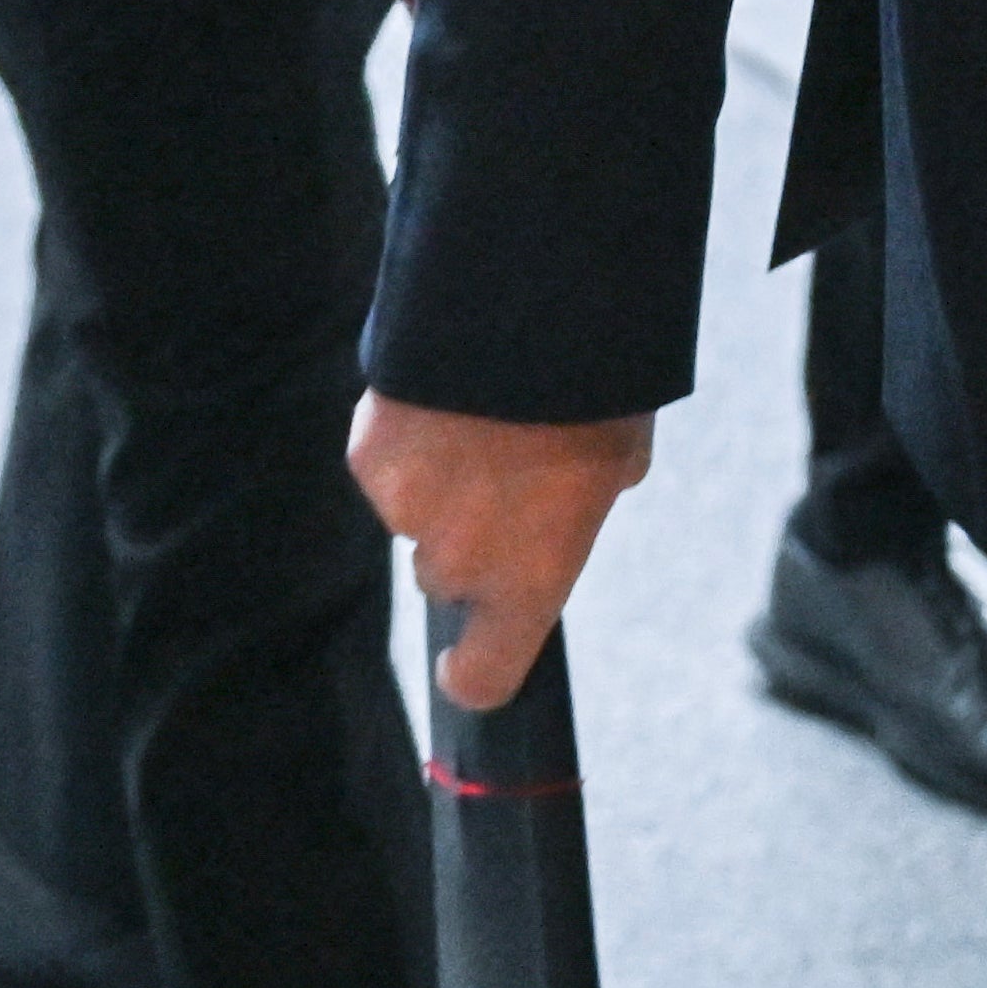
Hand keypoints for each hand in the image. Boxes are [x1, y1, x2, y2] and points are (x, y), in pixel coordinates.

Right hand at [352, 394, 656, 707]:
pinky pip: (389, 463)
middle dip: (469, 541)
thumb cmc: (597, 392)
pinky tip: (450, 394)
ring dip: (440, 484)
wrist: (532, 314)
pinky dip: (412, 437)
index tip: (467, 666)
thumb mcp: (619, 459)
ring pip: (415, 516)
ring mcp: (405, 512)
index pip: (486, 673)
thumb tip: (564, 504)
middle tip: (507, 477)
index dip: (475, 673)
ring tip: (486, 418)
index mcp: (531, 578)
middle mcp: (459, 563)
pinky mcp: (368, 459)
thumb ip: (582, 504)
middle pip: (448, 577)